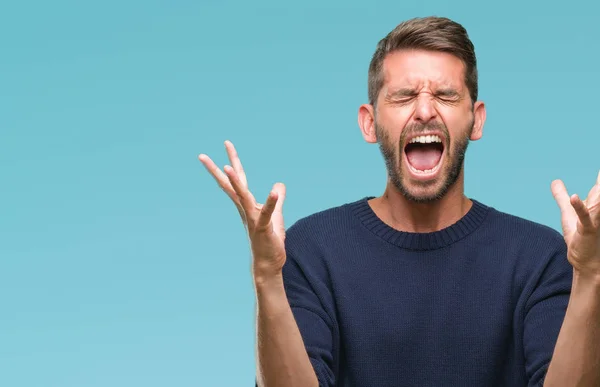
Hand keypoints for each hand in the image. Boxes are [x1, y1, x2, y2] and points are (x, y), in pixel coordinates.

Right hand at [199, 140, 286, 281]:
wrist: (268, 264)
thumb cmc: (269, 241)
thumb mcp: (275, 216)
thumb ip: (276, 201)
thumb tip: (279, 185)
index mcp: (247, 205)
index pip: (237, 181)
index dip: (232, 162)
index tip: (226, 145)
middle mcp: (245, 209)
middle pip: (231, 185)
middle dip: (218, 169)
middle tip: (201, 155)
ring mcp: (252, 218)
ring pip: (242, 197)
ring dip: (235, 181)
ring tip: (227, 165)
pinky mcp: (263, 228)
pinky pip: (267, 213)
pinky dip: (270, 202)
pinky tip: (274, 191)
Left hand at [551, 171, 599, 278]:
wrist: (588, 264)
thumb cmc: (580, 238)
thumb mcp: (568, 213)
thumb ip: (561, 197)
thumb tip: (555, 181)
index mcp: (596, 205)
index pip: (599, 185)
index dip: (599, 175)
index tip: (599, 164)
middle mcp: (599, 210)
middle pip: (599, 191)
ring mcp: (596, 220)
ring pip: (598, 201)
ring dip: (598, 191)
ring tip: (599, 176)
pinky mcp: (588, 230)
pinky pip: (585, 217)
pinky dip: (579, 207)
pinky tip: (573, 197)